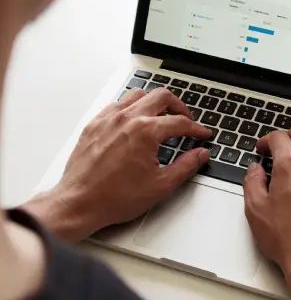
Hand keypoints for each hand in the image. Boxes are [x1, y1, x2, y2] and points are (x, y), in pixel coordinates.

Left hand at [23, 88, 210, 241]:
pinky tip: (133, 120)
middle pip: (162, 97)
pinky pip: (116, 104)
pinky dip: (130, 108)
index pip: (180, 122)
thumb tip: (201, 155)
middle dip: (179, 106)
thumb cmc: (114, 197)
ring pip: (138, 95)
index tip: (201, 134)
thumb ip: (186, 166)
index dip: (196, 128)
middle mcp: (128, 119)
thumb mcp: (161, 185)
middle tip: (186, 118)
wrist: (79, 204)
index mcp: (146, 132)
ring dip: (154, 102)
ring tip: (161, 114)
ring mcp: (109, 119)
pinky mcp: (94, 124)